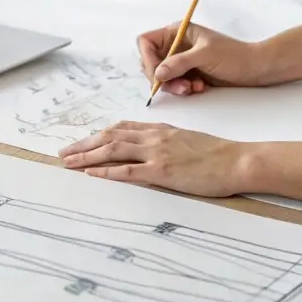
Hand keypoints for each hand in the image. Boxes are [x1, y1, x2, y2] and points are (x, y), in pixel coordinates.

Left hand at [59, 122, 252, 197]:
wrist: (237, 160)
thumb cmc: (217, 153)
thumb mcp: (186, 140)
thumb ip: (165, 141)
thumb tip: (148, 149)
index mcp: (159, 129)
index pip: (121, 128)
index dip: (97, 134)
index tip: (82, 141)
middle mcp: (154, 136)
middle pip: (110, 136)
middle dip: (84, 144)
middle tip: (64, 152)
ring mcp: (157, 152)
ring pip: (113, 149)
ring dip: (87, 156)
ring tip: (69, 162)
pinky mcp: (163, 171)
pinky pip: (128, 170)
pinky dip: (107, 171)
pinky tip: (92, 174)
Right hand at [138, 22, 259, 95]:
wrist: (255, 69)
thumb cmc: (233, 55)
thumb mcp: (205, 55)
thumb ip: (179, 63)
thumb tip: (157, 74)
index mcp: (177, 32)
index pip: (146, 42)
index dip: (147, 58)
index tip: (158, 75)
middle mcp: (175, 45)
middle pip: (151, 62)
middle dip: (163, 77)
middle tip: (180, 87)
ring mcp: (181, 60)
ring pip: (162, 76)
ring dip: (174, 86)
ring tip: (193, 88)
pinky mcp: (188, 74)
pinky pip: (174, 84)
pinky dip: (183, 89)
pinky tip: (199, 88)